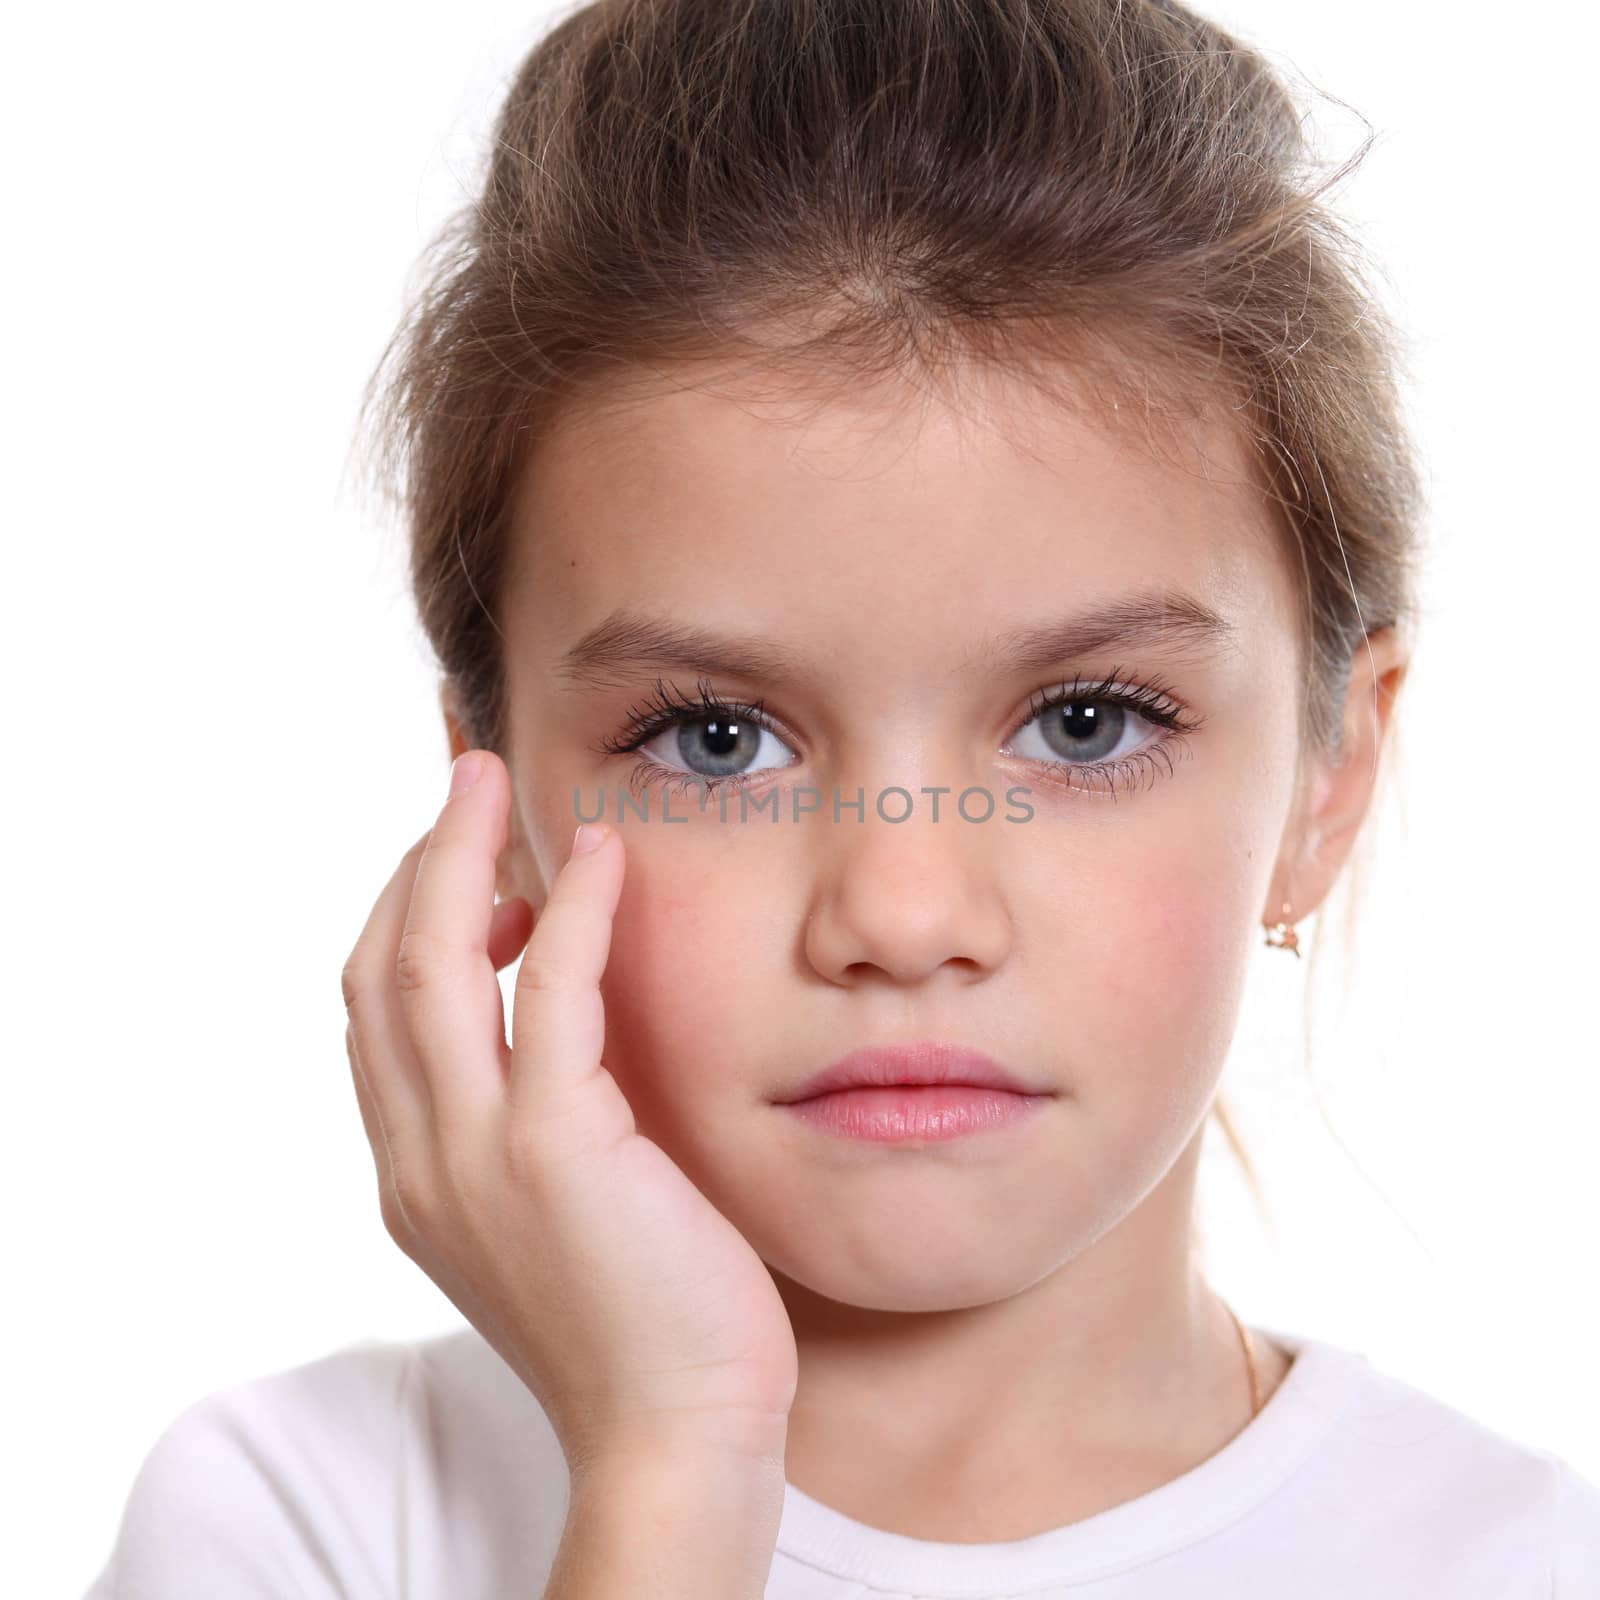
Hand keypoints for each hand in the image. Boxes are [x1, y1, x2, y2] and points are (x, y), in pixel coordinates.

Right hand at [340, 749, 798, 1476]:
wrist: (675, 1437)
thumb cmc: (645, 1323)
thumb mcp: (560, 1211)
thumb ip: (537, 1119)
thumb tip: (562, 1018)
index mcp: (418, 1174)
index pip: (377, 1013)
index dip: (399, 912)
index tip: (452, 847)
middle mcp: (421, 1159)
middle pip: (377, 967)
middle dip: (412, 859)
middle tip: (460, 778)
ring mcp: (474, 1155)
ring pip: (427, 961)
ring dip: (455, 851)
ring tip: (490, 779)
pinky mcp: (553, 1151)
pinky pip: (548, 990)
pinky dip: (567, 908)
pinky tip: (598, 856)